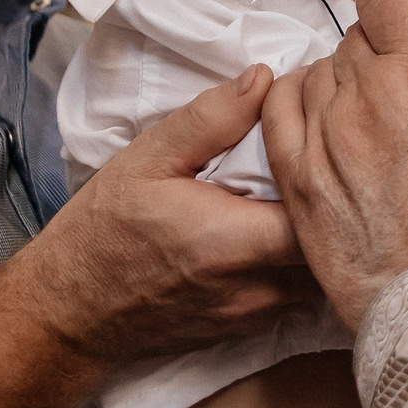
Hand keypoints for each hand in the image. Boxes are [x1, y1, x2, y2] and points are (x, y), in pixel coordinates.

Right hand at [16, 67, 318, 367]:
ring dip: (322, 237)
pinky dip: (302, 264)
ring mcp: (255, 315)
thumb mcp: (147, 159)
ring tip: (312, 197)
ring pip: (321, 275)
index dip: (332, 177)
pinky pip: (298, 294)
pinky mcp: (250, 329)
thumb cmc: (104, 230)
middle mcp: (253, 287)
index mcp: (230, 240)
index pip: (319, 213)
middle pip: (332, 247)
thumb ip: (210, 119)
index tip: (325, 144)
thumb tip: (265, 78)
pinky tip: (285, 232)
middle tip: (330, 167)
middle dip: (335, 207)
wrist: (71, 311)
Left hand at [263, 0, 407, 330]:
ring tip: (377, 115)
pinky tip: (323, 118)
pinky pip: (278, 114)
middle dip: (385, 48)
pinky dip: (296, 103)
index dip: (406, 3)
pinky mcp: (299, 185)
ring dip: (345, 80)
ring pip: (319, 74)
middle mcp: (366, 98)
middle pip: (357, 36)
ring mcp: (326, 141)